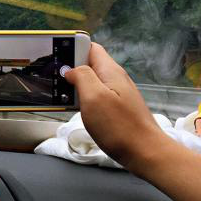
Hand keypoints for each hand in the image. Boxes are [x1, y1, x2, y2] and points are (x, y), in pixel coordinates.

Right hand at [64, 43, 164, 170]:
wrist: (146, 153)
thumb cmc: (119, 126)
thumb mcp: (94, 97)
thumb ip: (82, 77)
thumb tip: (71, 70)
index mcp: (110, 71)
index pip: (90, 47)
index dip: (73, 48)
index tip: (57, 58)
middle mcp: (115, 79)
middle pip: (89, 64)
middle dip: (71, 69)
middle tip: (54, 80)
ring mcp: (117, 94)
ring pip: (92, 81)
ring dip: (76, 86)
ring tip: (61, 95)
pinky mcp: (117, 108)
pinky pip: (96, 96)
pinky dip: (83, 99)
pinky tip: (76, 109)